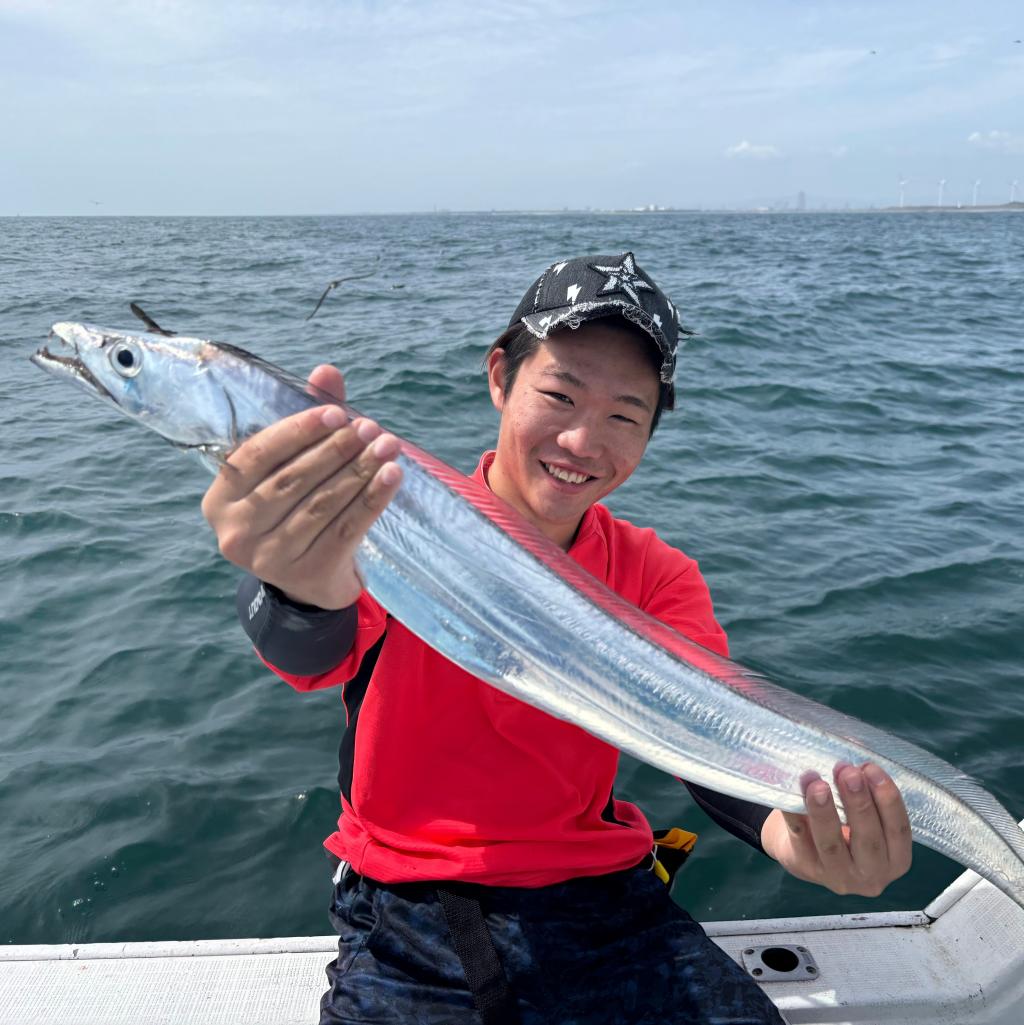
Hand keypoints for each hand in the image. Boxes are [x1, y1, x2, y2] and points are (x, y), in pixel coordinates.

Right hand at [200, 365, 402, 608]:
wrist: (312, 578)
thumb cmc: (296, 507)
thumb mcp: (293, 464)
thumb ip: (307, 419)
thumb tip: (327, 372)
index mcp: (220, 497)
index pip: (257, 455)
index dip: (298, 431)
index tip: (337, 412)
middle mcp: (235, 531)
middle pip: (292, 480)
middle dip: (336, 450)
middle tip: (371, 427)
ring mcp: (269, 559)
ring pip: (321, 504)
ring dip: (359, 471)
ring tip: (388, 446)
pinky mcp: (307, 574)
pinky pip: (346, 529)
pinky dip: (372, 499)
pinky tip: (392, 476)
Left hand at [760, 762, 911, 897]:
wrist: (806, 851)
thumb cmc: (846, 824)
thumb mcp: (863, 812)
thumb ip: (865, 784)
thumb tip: (855, 743)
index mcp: (895, 858)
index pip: (899, 830)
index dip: (888, 799)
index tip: (871, 768)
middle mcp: (871, 874)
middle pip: (868, 839)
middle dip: (858, 803)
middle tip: (847, 772)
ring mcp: (838, 876)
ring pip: (831, 844)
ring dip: (825, 812)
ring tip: (817, 783)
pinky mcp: (806, 868)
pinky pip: (799, 838)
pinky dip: (795, 815)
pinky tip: (790, 794)